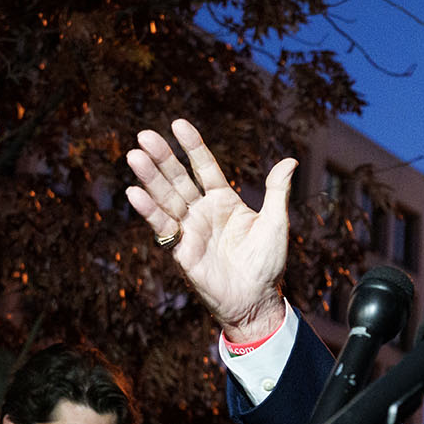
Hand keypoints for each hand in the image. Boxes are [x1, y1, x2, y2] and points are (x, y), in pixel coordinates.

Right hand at [125, 119, 293, 342]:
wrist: (257, 300)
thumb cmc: (267, 263)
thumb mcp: (276, 222)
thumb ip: (277, 191)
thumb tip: (290, 159)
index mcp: (224, 200)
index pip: (204, 167)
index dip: (192, 146)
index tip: (177, 124)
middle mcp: (203, 211)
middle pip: (178, 178)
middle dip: (162, 158)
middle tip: (144, 136)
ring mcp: (190, 229)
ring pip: (166, 198)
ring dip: (150, 178)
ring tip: (134, 156)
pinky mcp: (181, 250)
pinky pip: (162, 226)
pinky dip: (149, 210)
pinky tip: (134, 193)